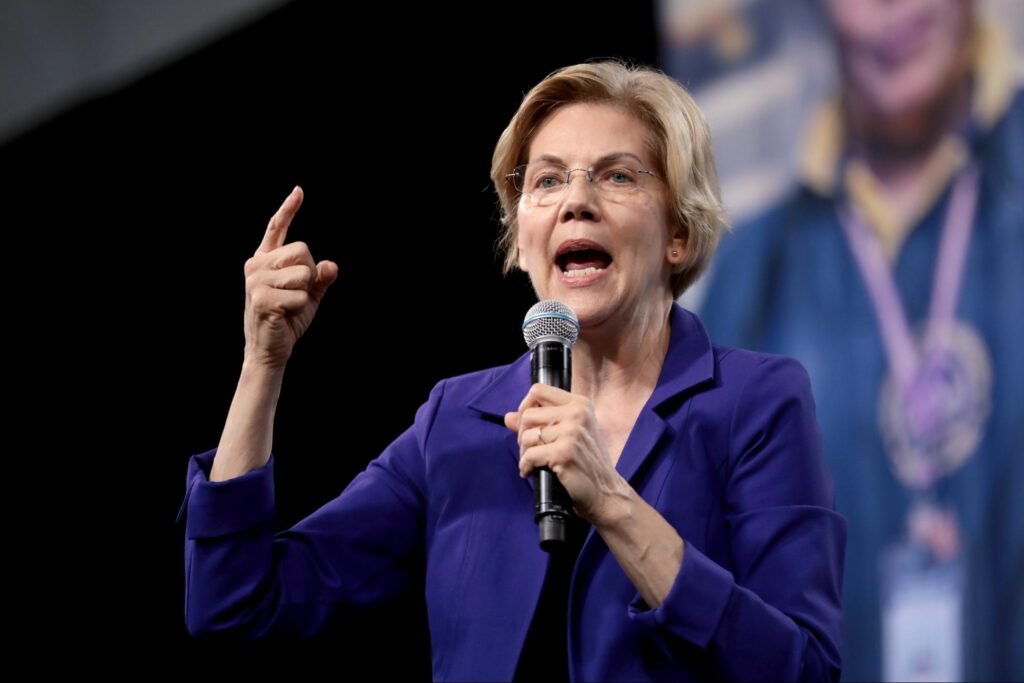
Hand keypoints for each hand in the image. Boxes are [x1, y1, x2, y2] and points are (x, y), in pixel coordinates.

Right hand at [242, 187, 337, 368]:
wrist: (269, 349)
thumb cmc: (287, 319)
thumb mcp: (309, 294)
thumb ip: (321, 277)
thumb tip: (331, 265)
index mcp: (265, 259)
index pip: (276, 228)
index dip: (288, 210)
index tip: (299, 191)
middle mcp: (256, 265)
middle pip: (302, 250)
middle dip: (309, 274)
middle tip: (295, 295)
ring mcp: (256, 280)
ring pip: (303, 273)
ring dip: (305, 294)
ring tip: (289, 307)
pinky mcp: (261, 298)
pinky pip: (300, 295)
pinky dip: (301, 308)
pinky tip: (285, 316)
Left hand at [504, 383, 631, 524]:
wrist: (606, 492)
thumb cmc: (587, 462)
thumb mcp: (569, 434)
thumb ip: (540, 422)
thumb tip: (508, 417)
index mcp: (579, 404)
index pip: (538, 390)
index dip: (525, 407)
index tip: (527, 425)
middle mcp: (577, 414)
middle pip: (528, 415)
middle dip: (522, 435)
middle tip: (530, 449)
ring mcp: (571, 433)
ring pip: (526, 436)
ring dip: (524, 453)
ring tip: (533, 462)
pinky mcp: (564, 453)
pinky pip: (529, 456)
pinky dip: (525, 467)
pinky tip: (530, 472)